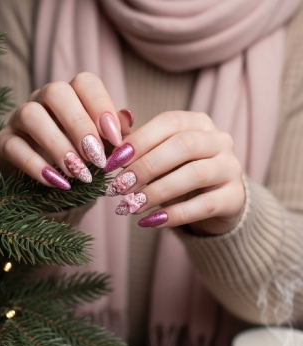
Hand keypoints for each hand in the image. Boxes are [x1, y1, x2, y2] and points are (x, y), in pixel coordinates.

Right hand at [0, 72, 133, 187]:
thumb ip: (114, 135)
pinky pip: (13, 147)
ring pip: (31, 114)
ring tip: (77, 173)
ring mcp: (17, 120)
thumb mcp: (101, 151)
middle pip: (56, 92)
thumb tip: (127, 116)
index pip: (85, 82)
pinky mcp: (1, 143)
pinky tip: (57, 183)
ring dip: (58, 144)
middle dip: (79, 124)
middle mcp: (41, 100)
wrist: (48, 193)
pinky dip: (36, 166)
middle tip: (96, 158)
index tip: (116, 139)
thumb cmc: (78, 164)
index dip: (101, 106)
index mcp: (70, 96)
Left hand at [104, 110, 243, 234]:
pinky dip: (173, 215)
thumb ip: (134, 142)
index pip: (169, 123)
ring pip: (195, 174)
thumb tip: (112, 125)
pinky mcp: (235, 198)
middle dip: (146, 167)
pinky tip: (149, 222)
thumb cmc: (176, 172)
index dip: (139, 141)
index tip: (111, 163)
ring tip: (130, 206)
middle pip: (183, 146)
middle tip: (119, 187)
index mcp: (197, 122)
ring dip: (157, 191)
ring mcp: (231, 168)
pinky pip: (204, 205)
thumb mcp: (156, 154)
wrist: (215, 203)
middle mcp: (219, 140)